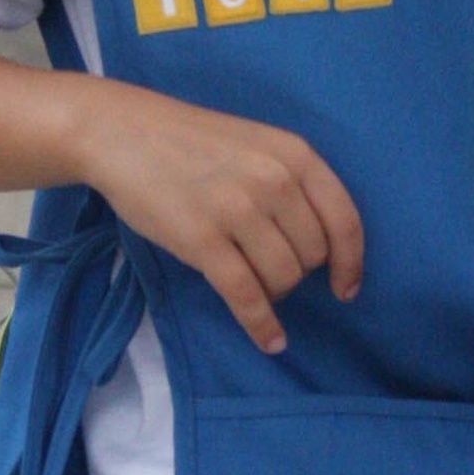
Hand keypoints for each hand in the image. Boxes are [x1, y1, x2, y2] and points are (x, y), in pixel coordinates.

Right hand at [77, 79, 362, 353]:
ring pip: (284, 279)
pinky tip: (270, 341)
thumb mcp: (258, 145)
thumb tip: (322, 246)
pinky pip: (246, 296)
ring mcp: (238, 210)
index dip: (349, 263)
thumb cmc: (193, 143)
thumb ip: (292, 183)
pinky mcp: (202, 239)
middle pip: (312, 257)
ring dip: (274, 292)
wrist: (123, 133)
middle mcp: (274, 181)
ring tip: (252, 282)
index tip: (344, 289)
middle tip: (266, 265)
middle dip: (296, 272)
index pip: (344, 221)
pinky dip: (262, 325)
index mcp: (295, 155)